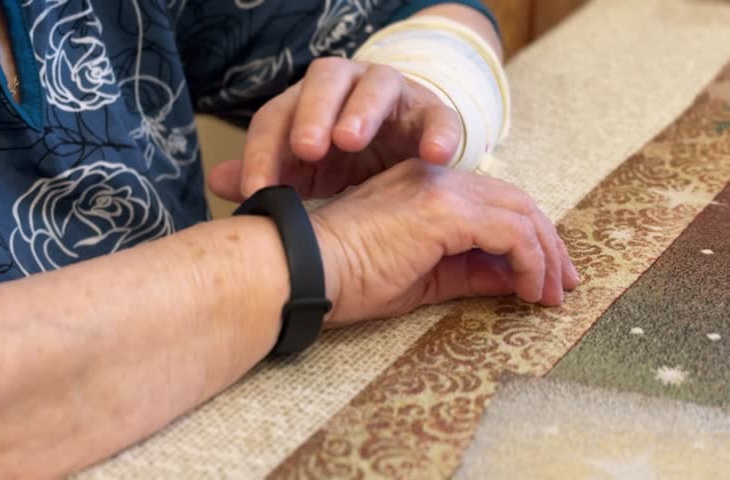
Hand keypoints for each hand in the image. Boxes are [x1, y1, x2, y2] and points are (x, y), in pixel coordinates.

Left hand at [208, 57, 460, 201]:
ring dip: (362, 111)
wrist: (403, 147)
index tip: (257, 189)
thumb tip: (218, 181)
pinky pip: (439, 116)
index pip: (276, 118)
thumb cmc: (346, 161)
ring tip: (351, 140)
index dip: (262, 151)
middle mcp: (345, 88)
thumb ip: (271, 173)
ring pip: (376, 86)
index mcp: (305, 105)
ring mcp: (390, 93)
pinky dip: (438, 132)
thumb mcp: (307, 171)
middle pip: (322, 84)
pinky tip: (436, 157)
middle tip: (305, 148)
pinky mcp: (432, 111)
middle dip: (311, 114)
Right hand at [311, 159, 579, 325]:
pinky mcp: (443, 210)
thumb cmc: (348, 278)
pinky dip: (529, 260)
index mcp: (426, 189)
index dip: (526, 238)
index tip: (541, 276)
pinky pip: (509, 230)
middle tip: (563, 283)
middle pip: (516, 202)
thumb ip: (468, 272)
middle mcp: (437, 179)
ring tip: (550, 294)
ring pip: (520, 212)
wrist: (304, 270)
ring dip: (544, 255)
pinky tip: (530, 289)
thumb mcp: (422, 279)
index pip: (493, 203)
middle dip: (548, 244)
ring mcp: (440, 190)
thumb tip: (511, 281)